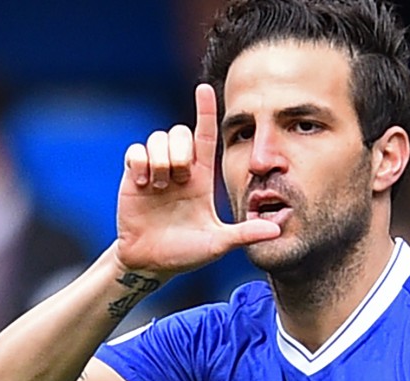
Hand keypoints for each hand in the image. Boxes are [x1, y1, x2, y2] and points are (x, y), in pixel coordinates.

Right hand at [113, 84, 279, 274]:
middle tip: (179, 180)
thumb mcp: (218, 243)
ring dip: (161, 161)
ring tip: (161, 187)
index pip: (206, 135)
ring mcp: (155, 170)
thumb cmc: (185, 252)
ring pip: (158, 139)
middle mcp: (180, 168)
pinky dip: (141, 164)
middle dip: (180, 151)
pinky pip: (135, 151)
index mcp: (202, 177)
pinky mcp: (133, 176)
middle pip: (180, 133)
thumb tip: (276, 230)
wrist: (151, 263)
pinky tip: (145, 185)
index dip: (205, 111)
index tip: (204, 88)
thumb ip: (244, 234)